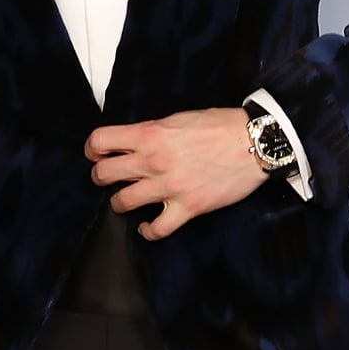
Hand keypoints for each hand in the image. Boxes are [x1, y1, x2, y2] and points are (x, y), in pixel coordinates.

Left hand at [86, 108, 268, 239]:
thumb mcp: (178, 118)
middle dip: (101, 176)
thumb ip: (152, 131)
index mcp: (150, 134)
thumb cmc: (221, 126)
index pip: (100, 141)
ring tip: (128, 199)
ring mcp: (169, 187)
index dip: (93, 149)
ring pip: (122, 203)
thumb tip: (135, 142)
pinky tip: (147, 227)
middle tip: (109, 177)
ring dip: (121, 203)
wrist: (255, 143)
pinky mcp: (187, 207)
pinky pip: (157, 229)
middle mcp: (153, 161)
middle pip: (103, 174)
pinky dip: (148, 231)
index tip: (97, 154)